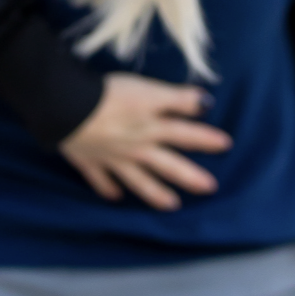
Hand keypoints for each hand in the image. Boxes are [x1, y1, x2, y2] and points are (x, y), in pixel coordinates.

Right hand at [59, 73, 231, 209]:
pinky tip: (115, 197)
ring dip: (155, 193)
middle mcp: (137, 148)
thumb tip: (206, 103)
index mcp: (151, 127)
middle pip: (168, 165)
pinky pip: (101, 180)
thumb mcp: (148, 90)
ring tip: (172, 205)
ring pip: (139, 180)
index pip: (185, 133)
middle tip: (209, 188)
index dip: (206, 138)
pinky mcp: (89, 162)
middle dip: (189, 177)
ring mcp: (113, 159)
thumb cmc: (109, 95)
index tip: (226, 144)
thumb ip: (178, 98)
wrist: (68, 111)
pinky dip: (108, 189)